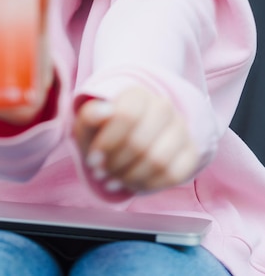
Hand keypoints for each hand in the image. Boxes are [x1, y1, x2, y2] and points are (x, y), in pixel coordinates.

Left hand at [73, 87, 198, 193]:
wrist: (128, 138)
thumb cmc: (105, 131)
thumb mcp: (89, 124)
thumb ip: (90, 116)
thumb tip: (105, 111)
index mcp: (137, 94)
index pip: (127, 116)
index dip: (107, 143)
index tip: (92, 159)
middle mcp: (164, 107)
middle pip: (140, 143)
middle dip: (116, 165)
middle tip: (102, 173)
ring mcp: (181, 129)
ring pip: (158, 161)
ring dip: (131, 177)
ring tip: (116, 179)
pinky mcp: (191, 152)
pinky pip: (174, 175)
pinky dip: (149, 185)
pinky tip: (134, 183)